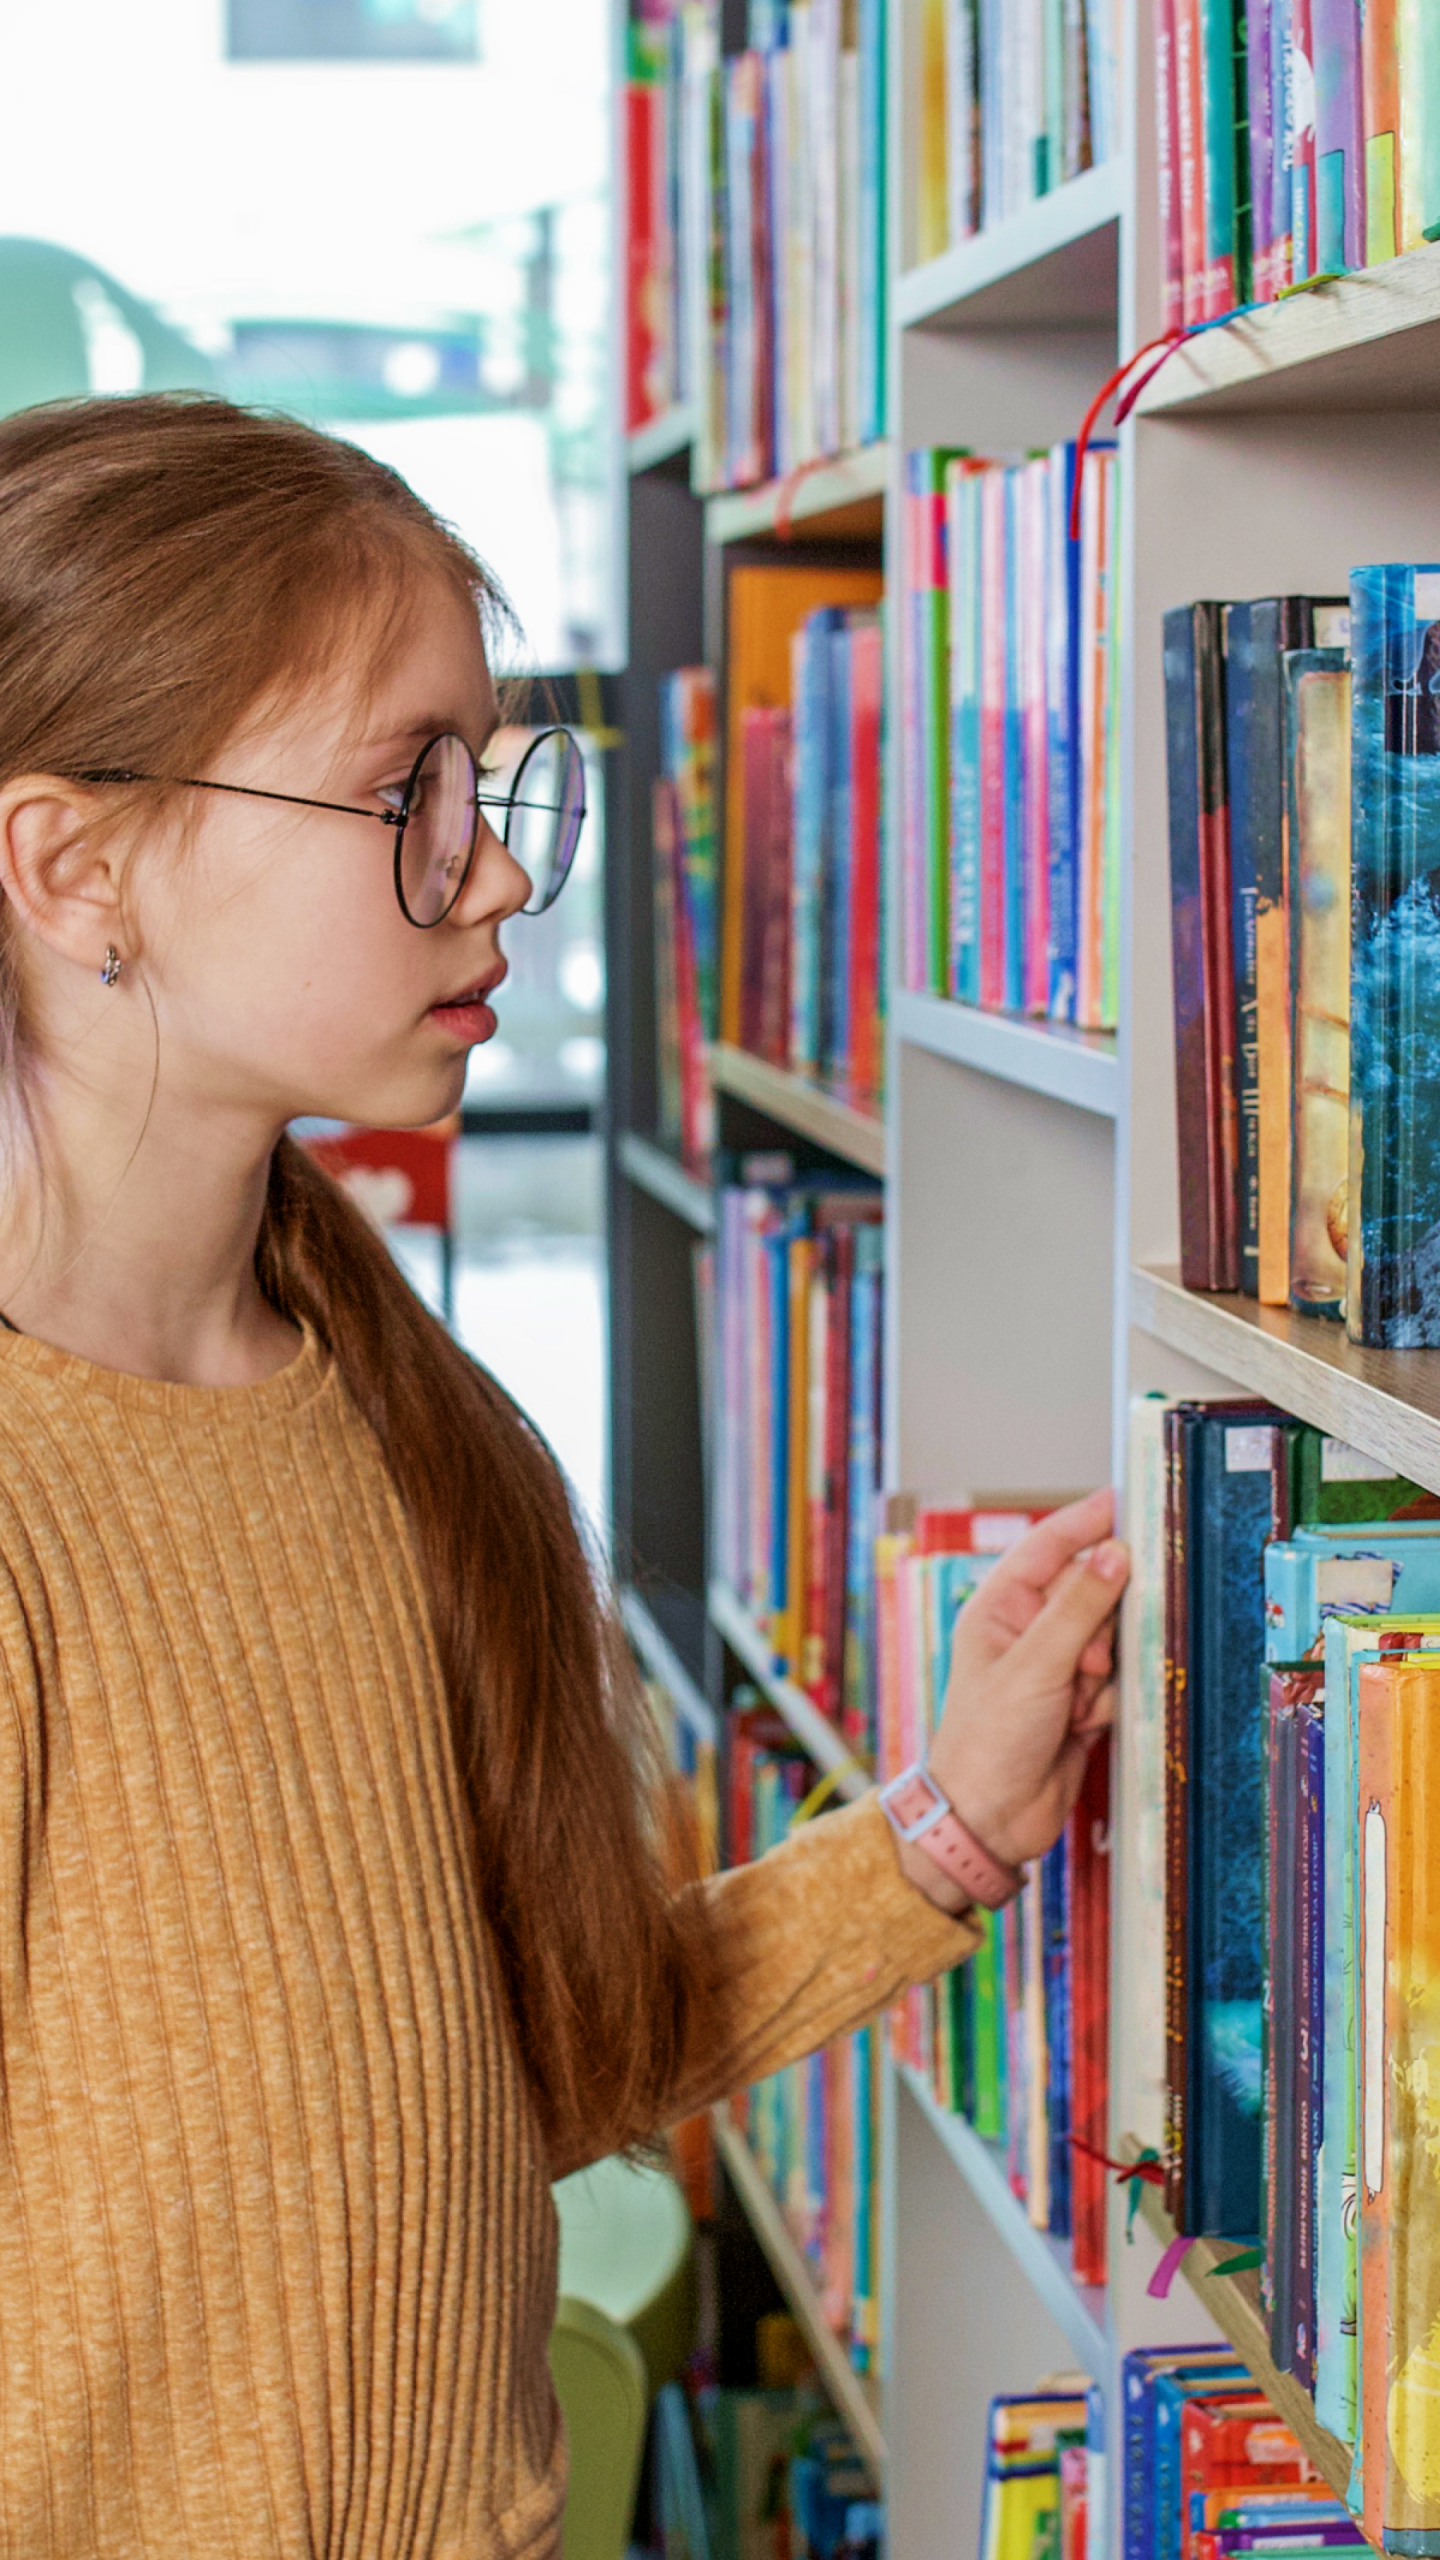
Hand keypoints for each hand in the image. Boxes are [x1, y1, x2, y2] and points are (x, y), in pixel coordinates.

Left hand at [894, 1490, 1128, 1909]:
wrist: (988, 1821)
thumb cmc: (988, 1740)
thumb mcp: (1035, 1667)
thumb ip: (1079, 1608)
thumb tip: (1115, 1553)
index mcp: (1000, 1608)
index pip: (1049, 1546)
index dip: (1088, 1521)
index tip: (1130, 1500)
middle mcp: (1027, 1631)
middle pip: (1091, 1593)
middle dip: (1100, 1624)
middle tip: (1089, 1660)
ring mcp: (1054, 1667)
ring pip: (1111, 1638)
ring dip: (1104, 1669)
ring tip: (1078, 1700)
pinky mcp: (1079, 1702)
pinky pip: (1118, 1680)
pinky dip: (1109, 1700)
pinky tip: (1084, 1724)